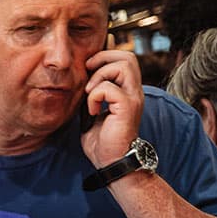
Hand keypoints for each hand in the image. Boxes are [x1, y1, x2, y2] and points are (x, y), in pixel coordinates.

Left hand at [79, 49, 145, 170]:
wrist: (111, 161)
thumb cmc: (102, 139)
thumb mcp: (92, 109)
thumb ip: (91, 92)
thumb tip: (82, 76)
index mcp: (127, 89)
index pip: (125, 57)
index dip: (105, 56)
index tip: (88, 69)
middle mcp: (134, 90)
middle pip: (128, 56)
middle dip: (103, 59)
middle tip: (88, 74)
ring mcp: (133, 98)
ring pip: (123, 65)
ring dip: (99, 76)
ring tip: (90, 94)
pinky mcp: (127, 107)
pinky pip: (109, 88)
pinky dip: (95, 96)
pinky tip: (92, 111)